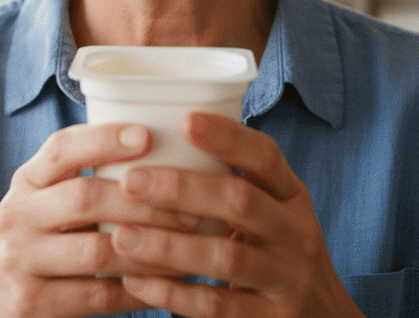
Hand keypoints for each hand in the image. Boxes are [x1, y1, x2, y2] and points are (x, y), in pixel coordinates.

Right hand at [0, 122, 195, 317]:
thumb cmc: (42, 246)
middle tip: (191, 209)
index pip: (60, 148)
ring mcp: (20, 261)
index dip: (103, 139)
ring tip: (189, 247)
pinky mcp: (32, 303)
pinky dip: (139, 290)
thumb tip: (161, 147)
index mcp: (25, 183)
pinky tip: (167, 284)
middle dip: (144, 202)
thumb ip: (83, 179)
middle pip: (85, 198)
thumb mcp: (46, 205)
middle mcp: (15, 216)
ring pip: (98, 251)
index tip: (147, 135)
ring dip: (151, 250)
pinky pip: (100, 296)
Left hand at [111, 112, 364, 317]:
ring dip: (169, 246)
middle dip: (181, 189)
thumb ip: (233, 184)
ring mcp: (287, 279)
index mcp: (292, 196)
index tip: (184, 120)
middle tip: (130, 181)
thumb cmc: (278, 252)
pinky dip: (173, 294)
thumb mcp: (273, 212)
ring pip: (226, 258)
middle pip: (240, 202)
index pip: (266, 157)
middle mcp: (296, 233)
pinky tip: (135, 281)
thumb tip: (162, 135)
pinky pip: (217, 307)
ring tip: (122, 236)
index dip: (228, 136)